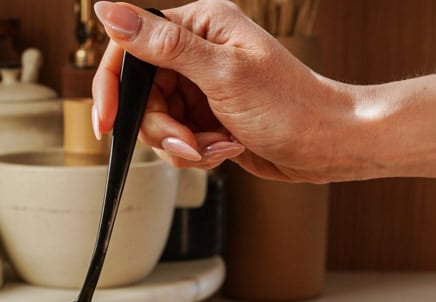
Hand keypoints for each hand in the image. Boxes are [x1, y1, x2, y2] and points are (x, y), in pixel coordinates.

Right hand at [91, 0, 355, 181]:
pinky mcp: (208, 117)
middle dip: (162, 128)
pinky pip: (178, 140)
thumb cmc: (290, 104)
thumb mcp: (222, 73)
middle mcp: (197, 52)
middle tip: (189, 142)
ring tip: (217, 145)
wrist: (327, 145)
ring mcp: (202, 87)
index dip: (113, 88)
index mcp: (199, 25)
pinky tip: (226, 149)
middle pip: (142, 95)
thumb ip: (163, 45)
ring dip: (183, 144)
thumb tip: (109, 11)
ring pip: (158, 123)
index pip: (131, 47)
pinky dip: (197, 153)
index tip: (107, 123)